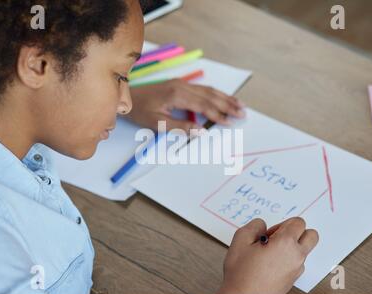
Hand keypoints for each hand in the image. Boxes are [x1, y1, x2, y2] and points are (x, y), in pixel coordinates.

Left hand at [127, 79, 245, 131]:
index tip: (231, 122)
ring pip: (209, 90)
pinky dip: (216, 94)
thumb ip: (181, 127)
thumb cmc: (140, 111)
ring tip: (239, 104)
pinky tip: (223, 98)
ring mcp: (182, 84)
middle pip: (211, 96)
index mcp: (178, 95)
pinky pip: (203, 89)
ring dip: (225, 97)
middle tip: (243, 112)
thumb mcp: (158, 123)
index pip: (204, 106)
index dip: (219, 115)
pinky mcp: (180, 84)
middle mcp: (182, 86)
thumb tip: (201, 132)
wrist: (128, 96)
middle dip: (228, 104)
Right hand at [215, 218, 318, 293]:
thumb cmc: (241, 274)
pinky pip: (297, 263)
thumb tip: (262, 226)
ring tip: (270, 253)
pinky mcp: (293, 279)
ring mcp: (296, 269)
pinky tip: (270, 265)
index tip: (270, 232)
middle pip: (311, 235)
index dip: (283, 223)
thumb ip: (255, 225)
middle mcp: (296, 256)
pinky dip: (288, 260)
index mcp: (285, 243)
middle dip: (297, 232)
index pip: (298, 222)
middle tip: (278, 238)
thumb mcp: (240, 239)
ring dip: (292, 247)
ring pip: (304, 250)